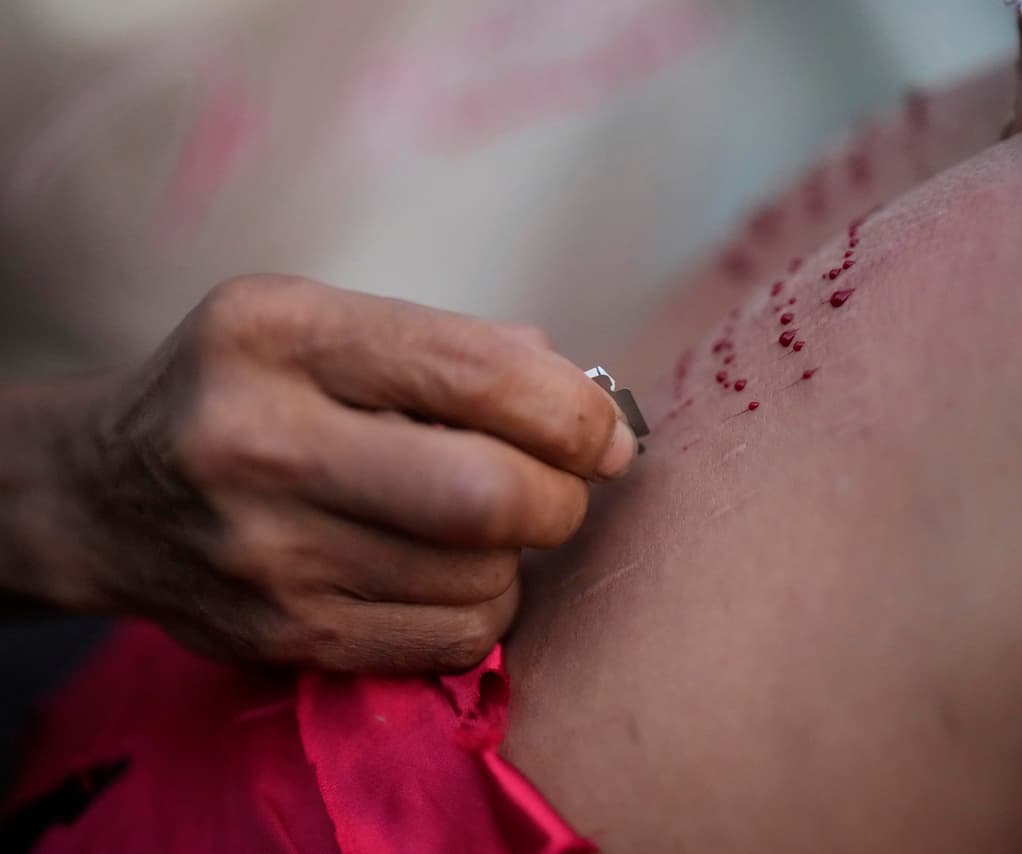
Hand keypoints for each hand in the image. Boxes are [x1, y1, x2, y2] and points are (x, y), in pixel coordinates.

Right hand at [51, 275, 635, 671]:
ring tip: (490, 524)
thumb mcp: (320, 325)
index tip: (606, 432)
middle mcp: (260, 442)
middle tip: (564, 485)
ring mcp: (264, 553)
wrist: (107, 494)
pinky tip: (452, 572)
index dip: (573, 410)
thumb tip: (583, 397)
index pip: (475, 372)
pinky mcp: (280, 634)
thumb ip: (451, 346)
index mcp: (279, 334)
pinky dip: (483, 606)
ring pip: (478, 576)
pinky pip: (447, 638)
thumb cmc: (247, 390)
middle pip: (486, 493)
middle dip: (563, 495)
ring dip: (520, 554)